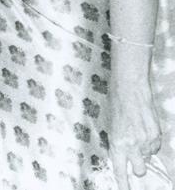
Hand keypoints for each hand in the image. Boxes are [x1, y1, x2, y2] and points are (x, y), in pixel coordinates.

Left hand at [109, 63, 161, 186]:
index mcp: (117, 143)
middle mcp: (132, 145)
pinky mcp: (157, 134)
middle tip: (135, 156)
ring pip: (149, 156)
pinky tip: (145, 128)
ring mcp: (146, 140)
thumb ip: (118, 142)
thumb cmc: (116, 104)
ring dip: (144, 150)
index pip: (120, 169)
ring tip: (137, 132)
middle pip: (140, 170)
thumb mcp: (111, 125)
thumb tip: (125, 154)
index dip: (123, 182)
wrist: (130, 88)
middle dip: (139, 167)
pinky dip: (151, 142)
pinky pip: (156, 146)